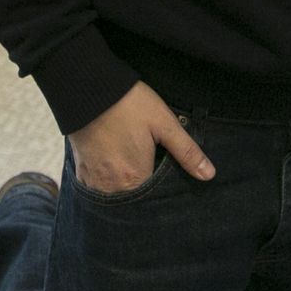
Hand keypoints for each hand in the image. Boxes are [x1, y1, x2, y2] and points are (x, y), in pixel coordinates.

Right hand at [69, 81, 213, 192]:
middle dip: (143, 195)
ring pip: (113, 198)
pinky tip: (113, 169)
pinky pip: (94, 188)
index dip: (162, 195)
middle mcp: (112, 186)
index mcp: (135, 177)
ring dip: (123, 191)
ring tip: (132, 172)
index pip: (153, 202)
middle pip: (132, 202)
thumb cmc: (129, 104)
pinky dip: (105, 184)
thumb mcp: (164, 123)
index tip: (165, 185)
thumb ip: (186, 151)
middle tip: (149, 173)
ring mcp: (94, 179)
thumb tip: (209, 175)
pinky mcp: (82, 170)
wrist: (88, 88)